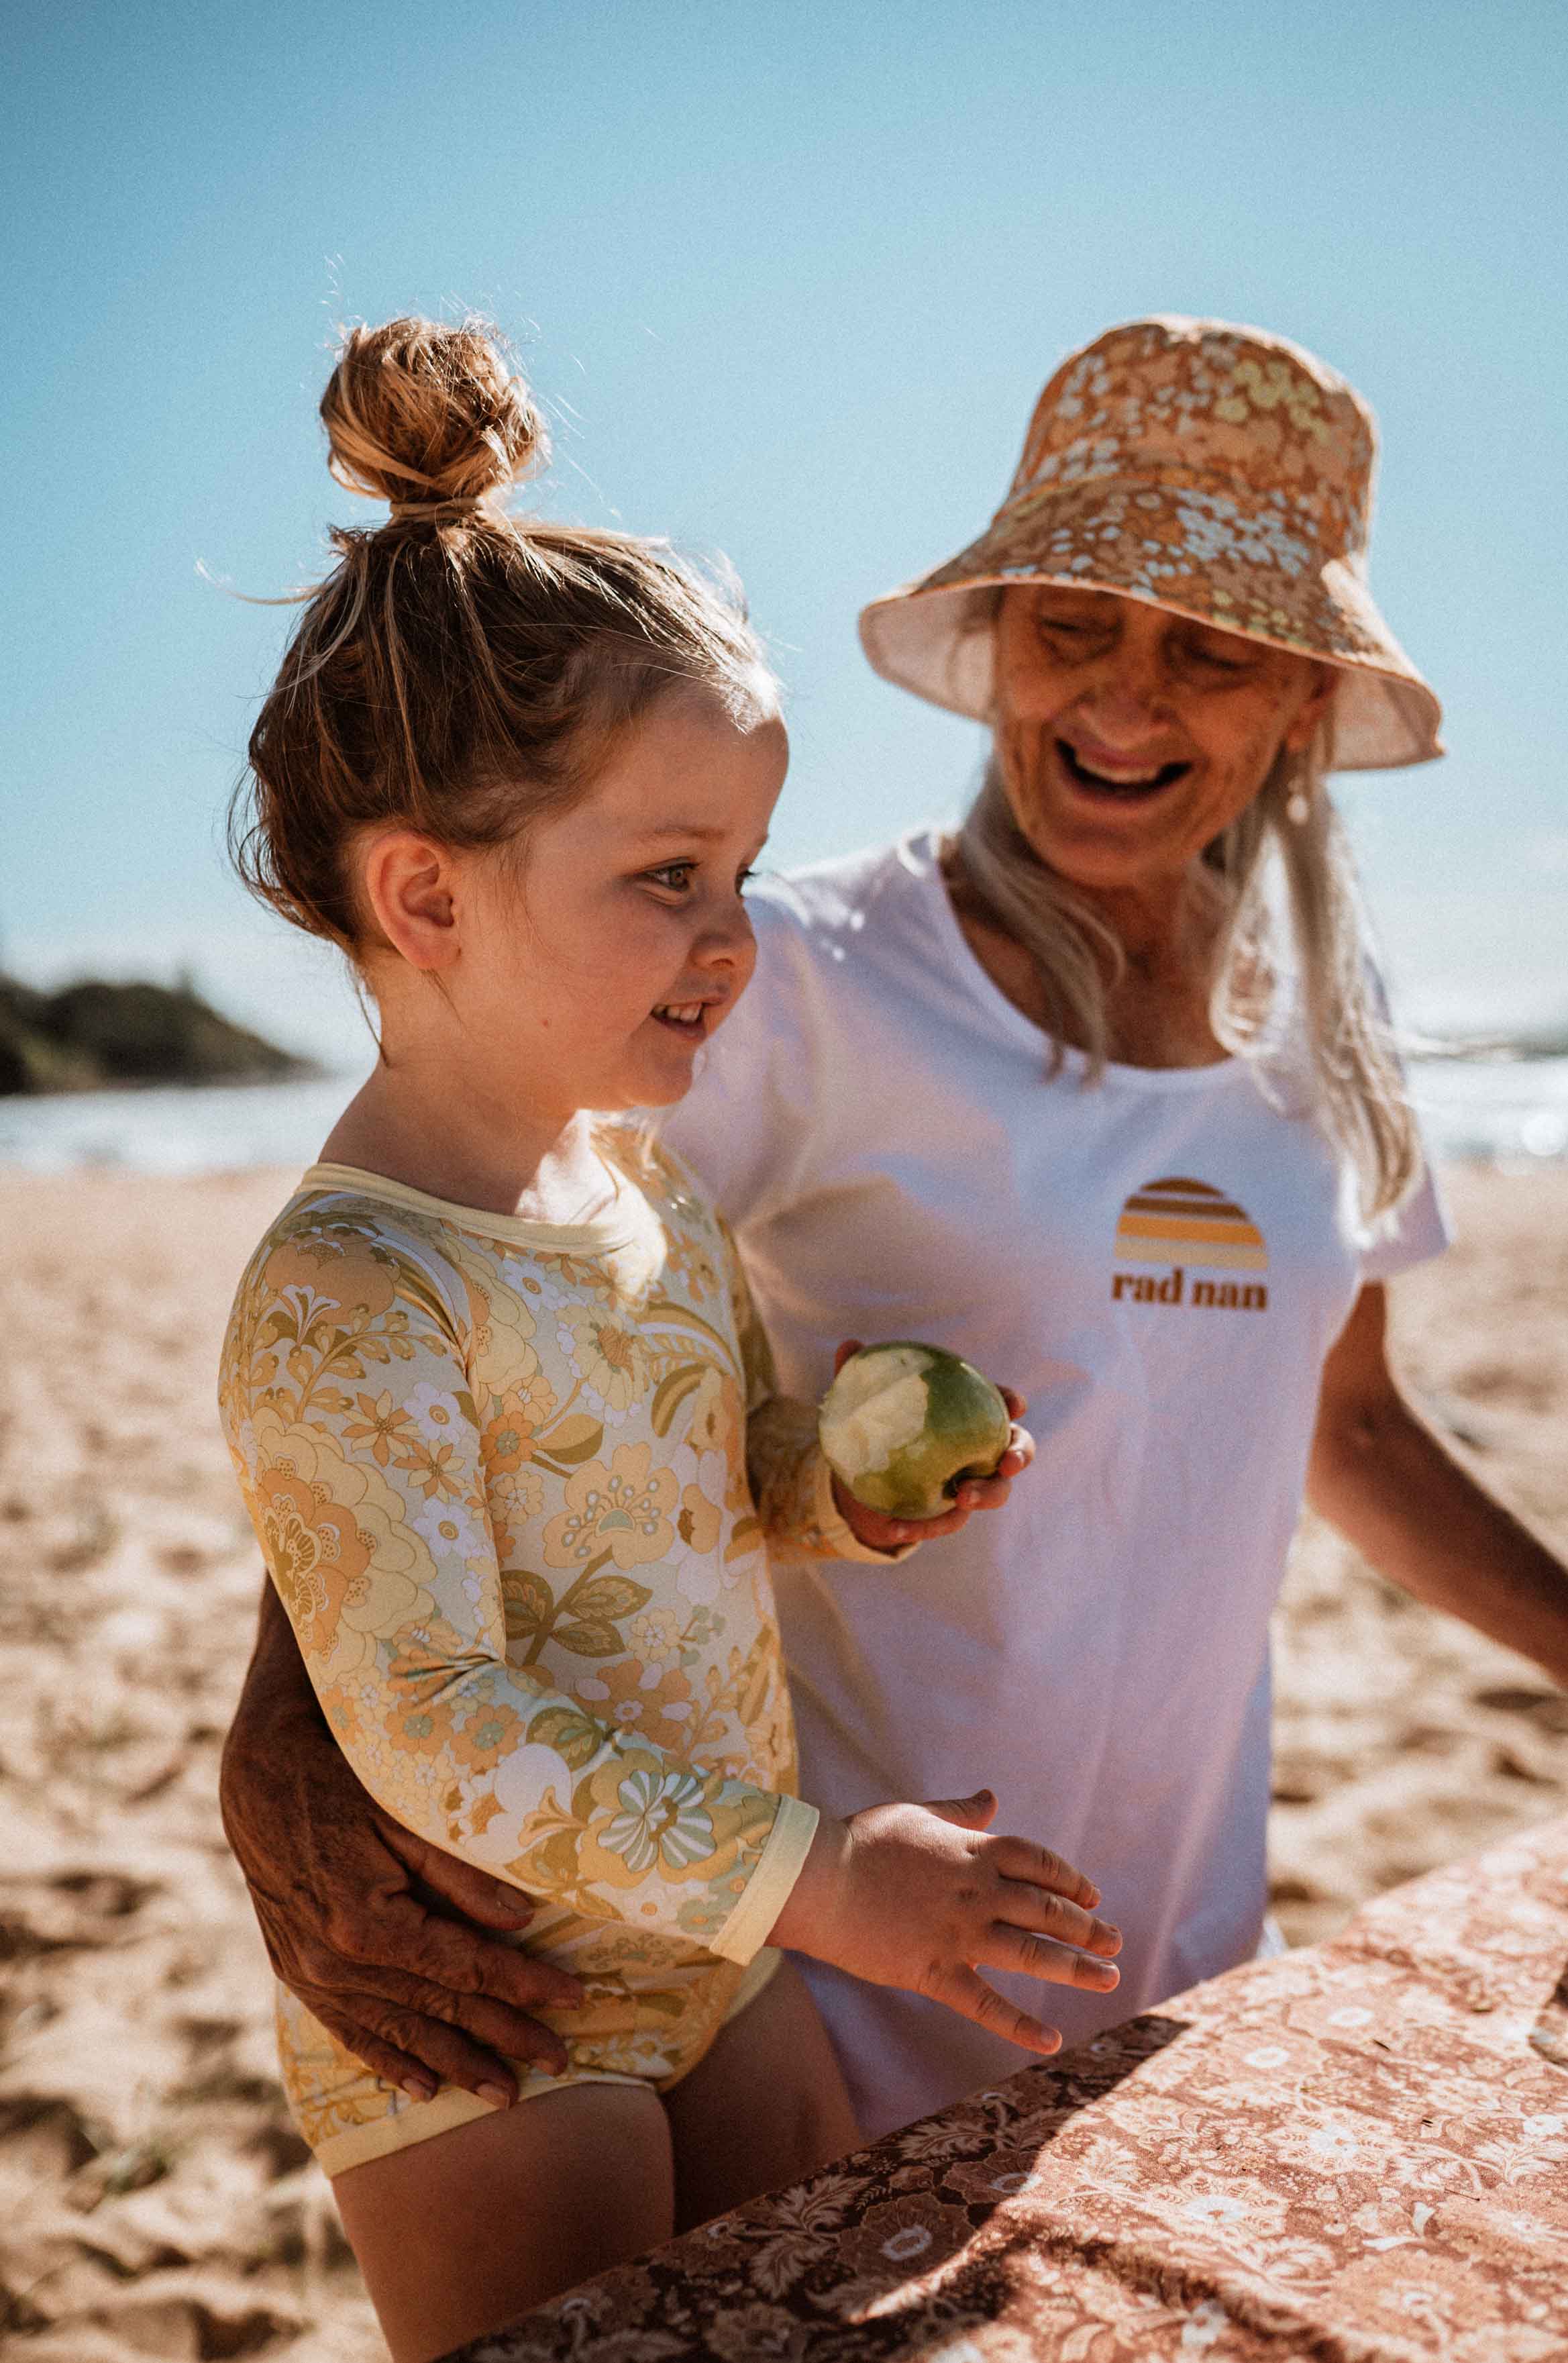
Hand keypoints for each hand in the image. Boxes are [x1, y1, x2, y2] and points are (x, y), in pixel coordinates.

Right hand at [220, 1587, 581, 2106]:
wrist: (258, 1775)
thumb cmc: (341, 1778)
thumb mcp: (403, 1812)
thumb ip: (459, 1873)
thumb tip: (521, 1920)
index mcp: (366, 1922)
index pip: (465, 1966)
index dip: (524, 1984)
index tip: (574, 1999)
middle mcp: (336, 1963)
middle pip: (438, 2009)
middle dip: (504, 2036)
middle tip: (560, 2061)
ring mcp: (311, 1975)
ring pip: (397, 2033)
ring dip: (456, 2063)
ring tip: (506, 2093)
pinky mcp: (296, 1972)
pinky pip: (348, 2030)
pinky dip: (388, 2060)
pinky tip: (423, 2087)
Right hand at [768, 1788, 1119, 2053]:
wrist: (817, 1877)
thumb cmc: (861, 1842)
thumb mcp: (917, 1815)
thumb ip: (959, 1813)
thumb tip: (992, 1797)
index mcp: (972, 1851)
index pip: (1038, 1862)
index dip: (1070, 1878)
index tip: (1092, 1894)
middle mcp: (976, 1891)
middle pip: (1047, 1908)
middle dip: (1087, 1925)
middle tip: (1116, 1941)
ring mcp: (958, 1933)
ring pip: (1031, 1953)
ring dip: (1076, 1967)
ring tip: (1110, 1978)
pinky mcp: (934, 1970)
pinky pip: (985, 2004)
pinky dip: (1020, 2025)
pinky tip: (1051, 2041)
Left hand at [829, 1339, 1035, 1552]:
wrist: (861, 1480)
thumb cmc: (877, 1428)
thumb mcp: (863, 1403)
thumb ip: (859, 1375)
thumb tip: (849, 1345)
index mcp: (970, 1414)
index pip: (1000, 1403)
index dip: (1012, 1402)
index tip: (1014, 1404)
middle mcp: (980, 1449)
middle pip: (1017, 1450)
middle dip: (1019, 1454)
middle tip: (1007, 1463)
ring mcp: (970, 1483)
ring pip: (995, 1493)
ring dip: (985, 1495)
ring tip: (961, 1496)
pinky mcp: (949, 1513)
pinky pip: (947, 1522)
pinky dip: (925, 1528)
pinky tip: (895, 1529)